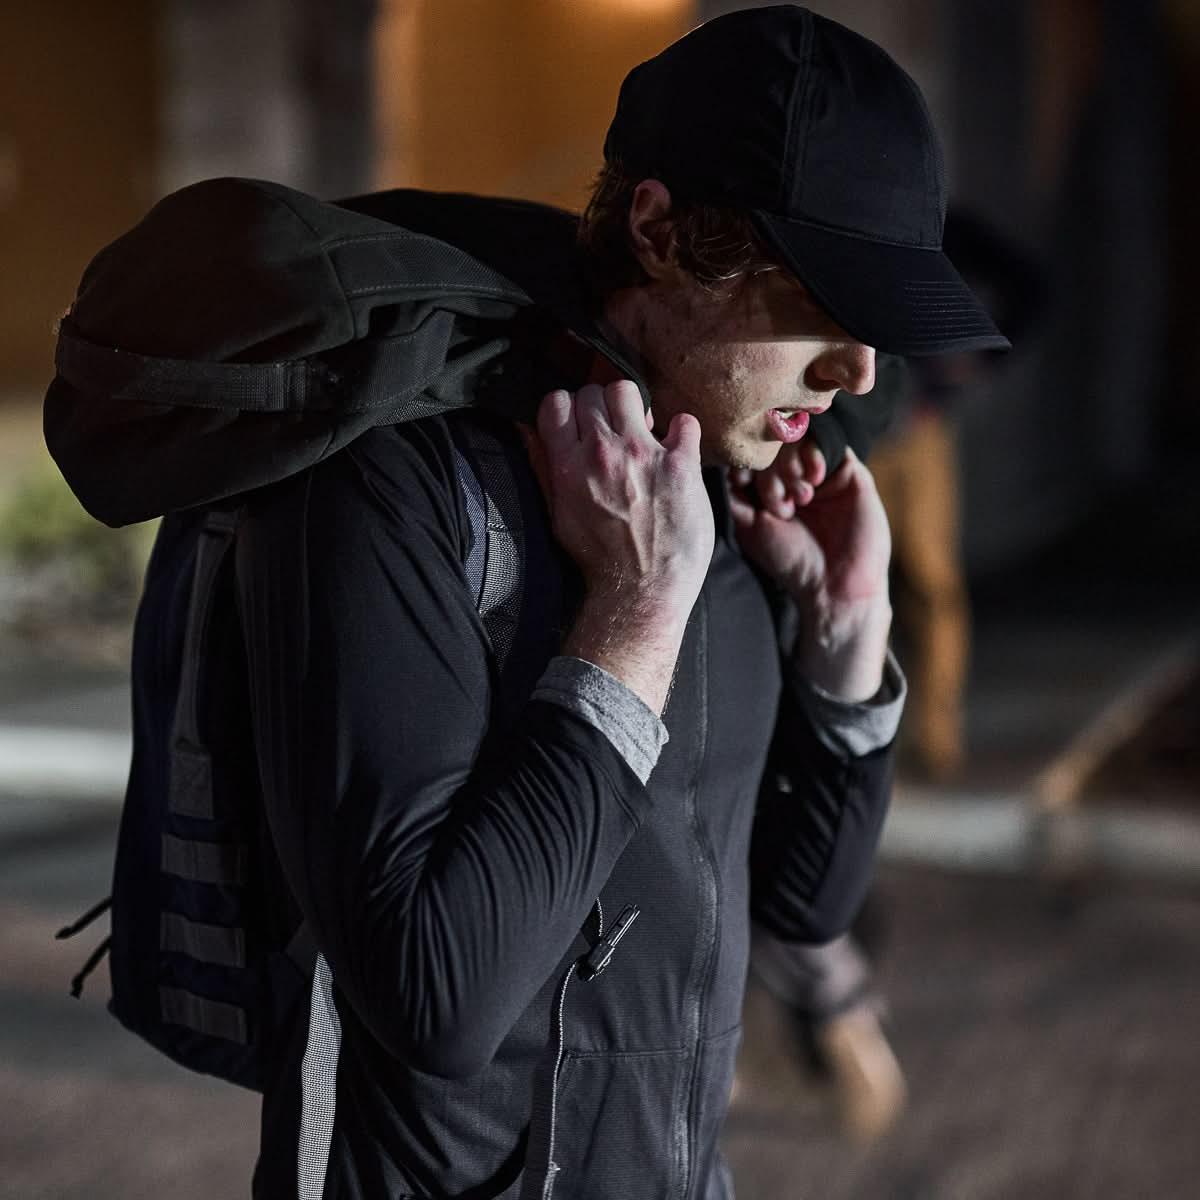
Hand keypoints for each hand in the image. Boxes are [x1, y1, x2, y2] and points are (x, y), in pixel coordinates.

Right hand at [531, 381, 713, 618]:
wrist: (640, 591)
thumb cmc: (598, 559)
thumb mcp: (557, 514)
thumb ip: (543, 469)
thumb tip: (524, 432)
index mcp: (568, 465)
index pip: (555, 402)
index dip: (568, 408)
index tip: (579, 424)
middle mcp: (602, 452)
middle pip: (593, 392)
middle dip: (601, 408)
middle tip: (612, 432)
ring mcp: (642, 454)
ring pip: (630, 392)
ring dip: (636, 407)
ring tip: (641, 433)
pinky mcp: (680, 464)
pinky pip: (683, 421)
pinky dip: (681, 430)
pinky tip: (677, 447)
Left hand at [729, 443, 891, 700]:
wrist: (834, 583)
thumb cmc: (788, 559)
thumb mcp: (748, 525)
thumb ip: (734, 492)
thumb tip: (719, 459)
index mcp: (770, 490)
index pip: (751, 455)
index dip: (745, 463)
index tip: (748, 489)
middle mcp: (794, 478)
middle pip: (771, 444)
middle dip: (768, 471)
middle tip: (779, 506)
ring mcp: (820, 473)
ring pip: (797, 439)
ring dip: (789, 464)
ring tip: (799, 499)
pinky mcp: (848, 471)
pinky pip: (828, 441)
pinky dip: (813, 456)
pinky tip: (814, 482)